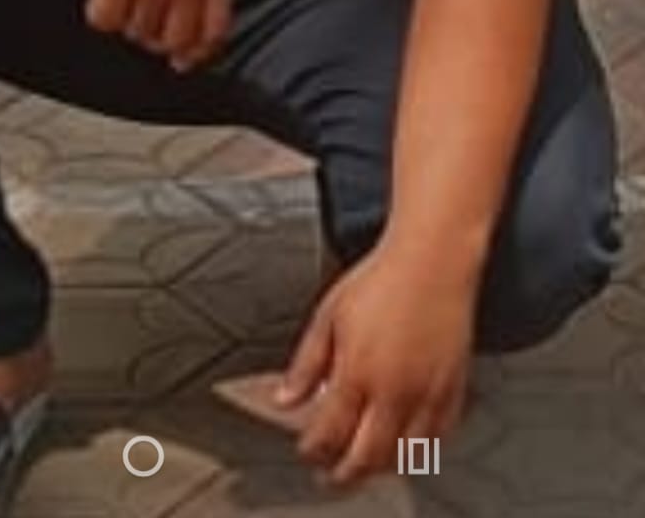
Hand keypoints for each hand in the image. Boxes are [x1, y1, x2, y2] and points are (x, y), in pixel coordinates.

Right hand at [74, 0, 231, 69]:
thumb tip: (203, 6)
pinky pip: (106, 20)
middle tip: (139, 24)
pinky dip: (98, 15)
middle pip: (173, 39)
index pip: (215, 28)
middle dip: (156, 40)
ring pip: (136, 30)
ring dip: (125, 20)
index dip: (199, 51)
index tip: (183, 60)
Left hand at [276, 239, 475, 485]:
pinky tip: (402, 444)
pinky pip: (436, 440)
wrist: (432, 261)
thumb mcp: (328, 315)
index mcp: (357, 372)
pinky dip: (416, 450)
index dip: (313, 451)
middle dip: (343, 474)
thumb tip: (283, 399)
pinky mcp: (453, 392)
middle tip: (330, 475)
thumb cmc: (380, 280)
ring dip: (379, 466)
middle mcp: (394, 391)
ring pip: (402, 457)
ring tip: (363, 463)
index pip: (330, 434)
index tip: (307, 450)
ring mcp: (427, 395)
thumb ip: (305, 364)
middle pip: (366, 458)